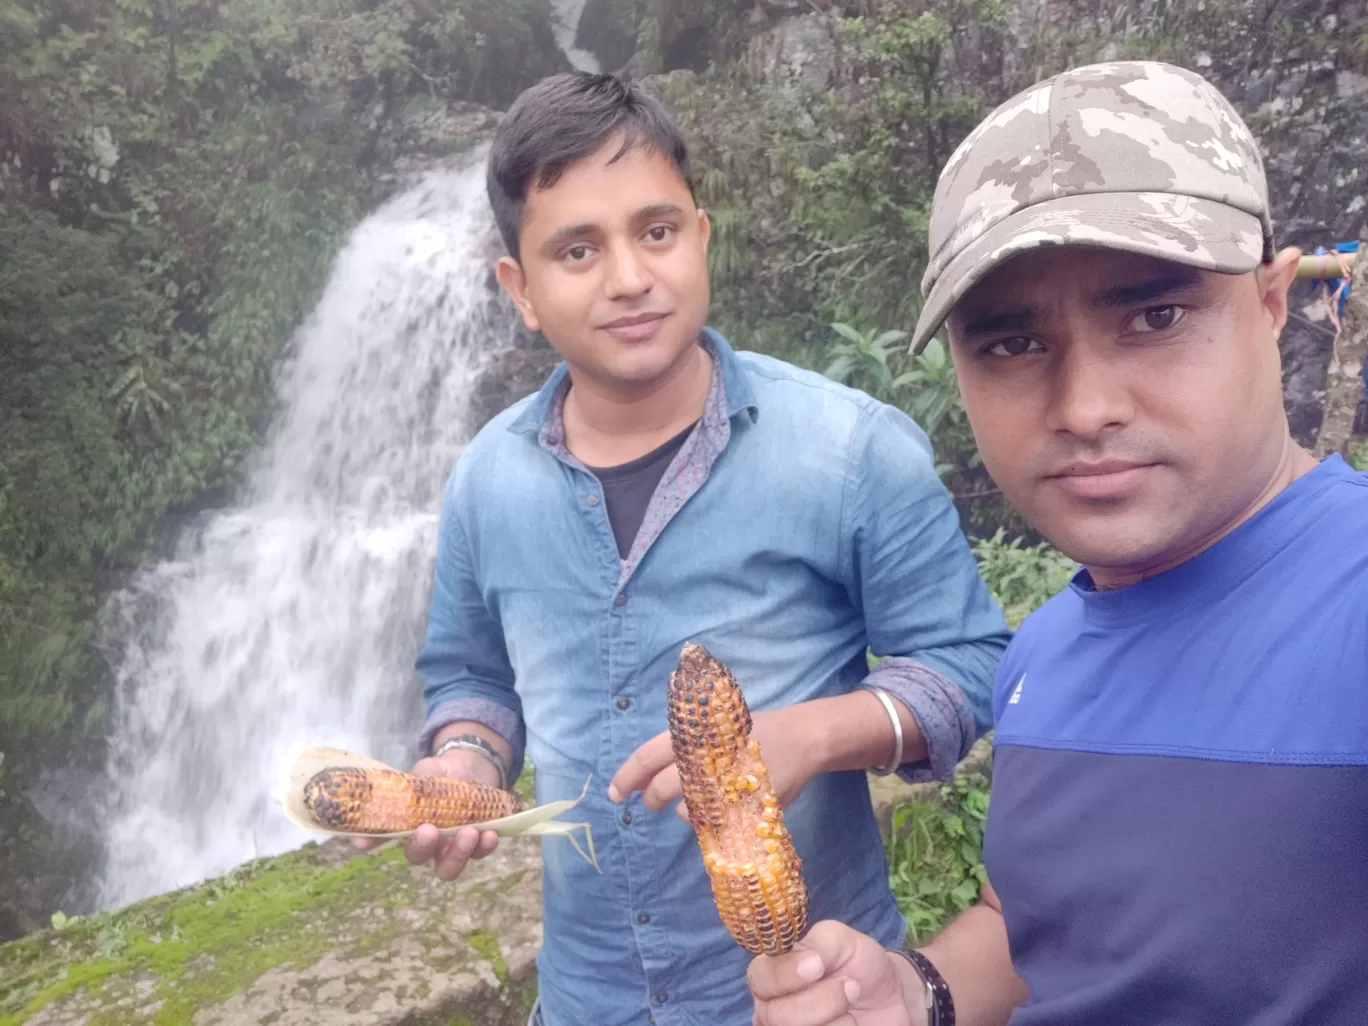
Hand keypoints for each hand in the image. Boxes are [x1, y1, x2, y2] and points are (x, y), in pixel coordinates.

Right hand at [352, 749, 500, 880]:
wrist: (472, 769)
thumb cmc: (440, 774)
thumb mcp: (425, 772)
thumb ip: (411, 782)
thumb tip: (389, 786)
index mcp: (405, 825)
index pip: (383, 837)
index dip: (372, 841)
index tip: (362, 842)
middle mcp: (425, 844)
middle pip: (417, 858)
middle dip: (423, 847)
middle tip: (430, 830)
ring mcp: (449, 848)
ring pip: (448, 867)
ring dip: (458, 854)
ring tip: (470, 832)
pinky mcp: (475, 845)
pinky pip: (478, 854)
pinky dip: (485, 847)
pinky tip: (491, 834)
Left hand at [608, 705, 824, 819]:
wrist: (800, 739)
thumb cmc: (751, 733)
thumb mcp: (713, 727)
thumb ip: (684, 746)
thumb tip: (649, 774)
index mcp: (692, 735)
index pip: (646, 756)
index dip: (626, 776)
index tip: (613, 793)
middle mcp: (702, 758)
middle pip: (661, 787)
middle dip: (651, 799)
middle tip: (650, 802)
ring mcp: (721, 784)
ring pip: (684, 809)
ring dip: (683, 810)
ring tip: (698, 799)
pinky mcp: (740, 806)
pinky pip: (710, 822)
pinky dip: (708, 818)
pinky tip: (719, 807)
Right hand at [749, 920, 917, 1025]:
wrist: (888, 998)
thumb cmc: (857, 964)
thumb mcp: (841, 939)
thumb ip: (817, 942)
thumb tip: (803, 957)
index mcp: (771, 973)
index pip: (759, 977)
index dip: (786, 975)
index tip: (817, 966)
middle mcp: (771, 1007)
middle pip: (776, 1016)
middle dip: (821, 1001)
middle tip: (850, 987)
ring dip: (836, 1022)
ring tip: (851, 1007)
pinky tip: (850, 1023)